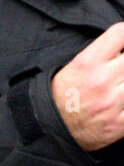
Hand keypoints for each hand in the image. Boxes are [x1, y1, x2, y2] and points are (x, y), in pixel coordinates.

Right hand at [51, 22, 123, 151]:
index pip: (121, 34)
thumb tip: (123, 48)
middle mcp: (102, 81)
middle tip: (118, 68)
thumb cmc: (60, 97)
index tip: (122, 44)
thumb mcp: (72, 67)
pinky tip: (120, 101)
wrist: (48, 131)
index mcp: (87, 64)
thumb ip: (101, 54)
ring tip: (118, 85)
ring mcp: (113, 104)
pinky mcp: (120, 124)